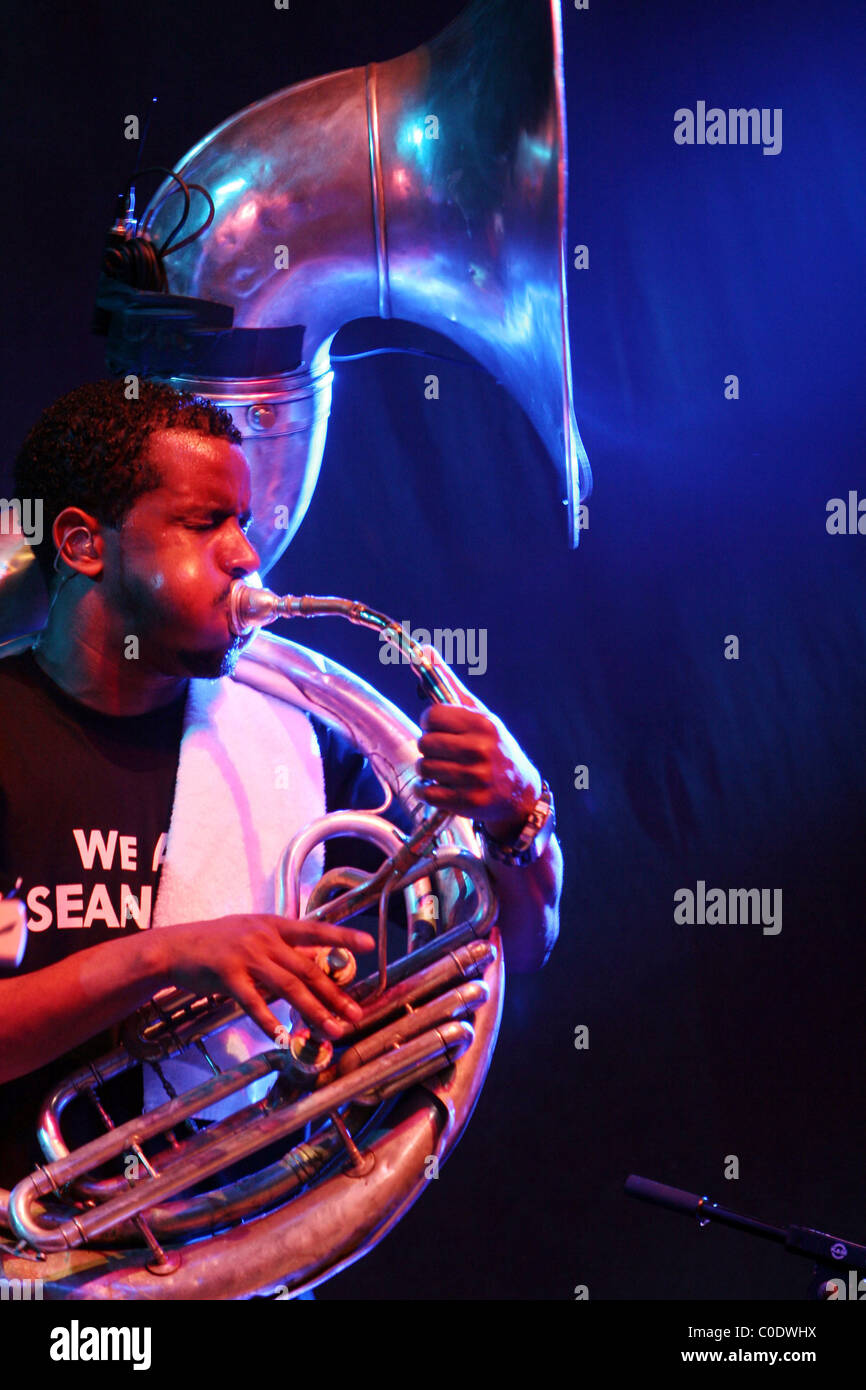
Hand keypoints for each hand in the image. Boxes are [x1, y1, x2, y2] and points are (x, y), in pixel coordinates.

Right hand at [158, 914, 374, 1043]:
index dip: (343, 937)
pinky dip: (269, 1020)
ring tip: (332, 1029)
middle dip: (334, 994)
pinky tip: (283, 1037)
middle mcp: (265, 938)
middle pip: (307, 968)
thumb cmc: (217, 943)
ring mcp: (246, 956)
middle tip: (355, 1014)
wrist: (176, 947)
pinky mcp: (227, 975)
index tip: (370, 944)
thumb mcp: (253, 935)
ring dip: (313, 1010)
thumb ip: (282, 948)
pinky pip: (253, 1002)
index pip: (316, 930)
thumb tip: (313, 961)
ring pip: (288, 987)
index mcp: (274, 925)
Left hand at [415, 647, 541, 841]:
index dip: (430, 722)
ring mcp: (475, 778)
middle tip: (444, 751)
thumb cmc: (493, 746)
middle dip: (429, 747)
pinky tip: (440, 786)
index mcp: (483, 724)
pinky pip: (428, 792)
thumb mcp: (478, 713)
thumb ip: (448, 683)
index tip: (438, 727)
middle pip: (425, 743)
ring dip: (428, 770)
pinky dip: (428, 790)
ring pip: (424, 768)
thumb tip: (424, 650)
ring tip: (444, 769)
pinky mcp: (469, 803)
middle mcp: (481, 750)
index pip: (432, 716)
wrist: (519, 792)